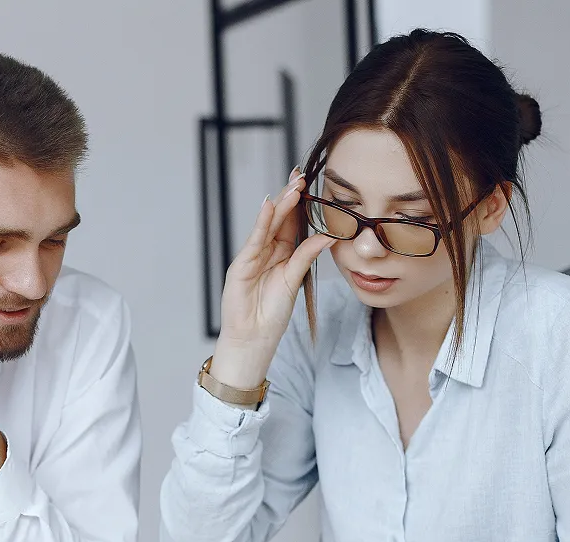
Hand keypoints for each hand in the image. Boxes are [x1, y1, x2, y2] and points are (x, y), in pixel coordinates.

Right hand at [210, 168, 336, 389]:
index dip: (300, 203)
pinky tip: (269, 206)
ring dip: (280, 205)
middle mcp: (266, 250)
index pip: (291, 222)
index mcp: (282, 253)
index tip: (310, 182)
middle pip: (279, 218)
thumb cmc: (272, 314)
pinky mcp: (242, 265)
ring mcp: (252, 256)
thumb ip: (307, 256)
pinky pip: (254, 240)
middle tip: (301, 174)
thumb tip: (328, 236)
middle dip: (289, 196)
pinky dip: (261, 223)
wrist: (252, 338)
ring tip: (292, 187)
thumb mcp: (295, 280)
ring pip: (268, 225)